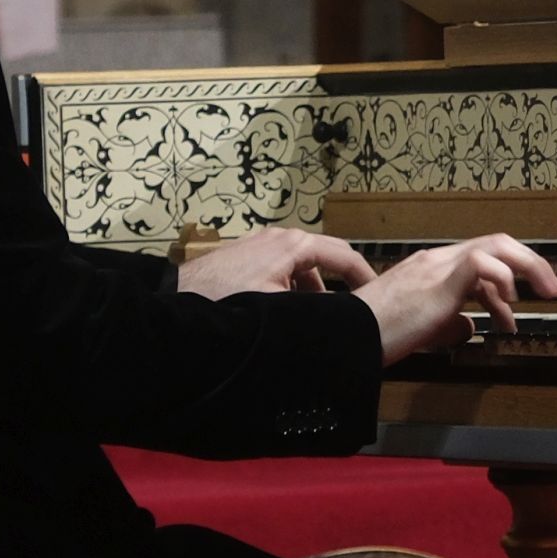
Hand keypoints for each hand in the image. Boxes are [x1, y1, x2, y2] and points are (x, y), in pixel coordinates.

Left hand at [174, 226, 372, 300]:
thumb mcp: (279, 308)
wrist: (177, 300)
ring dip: (315, 288)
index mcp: (295, 245)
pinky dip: (294, 286)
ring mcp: (263, 244)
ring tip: (317, 317)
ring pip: (303, 265)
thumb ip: (315, 308)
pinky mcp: (248, 255)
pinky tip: (287, 310)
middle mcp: (282, 237)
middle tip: (355, 307)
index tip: (379, 296)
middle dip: (342, 281)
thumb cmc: (226, 302)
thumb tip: (343, 321)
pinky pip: (283, 267)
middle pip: (326, 256)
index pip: (345, 256)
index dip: (366, 276)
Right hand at [359, 233, 556, 362]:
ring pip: (495, 246)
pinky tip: (507, 306)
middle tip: (553, 288)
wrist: (348, 338)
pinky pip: (480, 265)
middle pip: (495, 242)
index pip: (480, 256)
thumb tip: (472, 326)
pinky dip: (502, 280)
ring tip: (546, 293)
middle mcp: (435, 261)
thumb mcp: (422, 328)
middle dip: (530, 263)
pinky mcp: (437, 283)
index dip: (509, 273)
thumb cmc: (376, 336)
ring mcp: (436, 268)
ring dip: (528, 268)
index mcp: (430, 268)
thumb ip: (448, 322)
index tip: (523, 298)